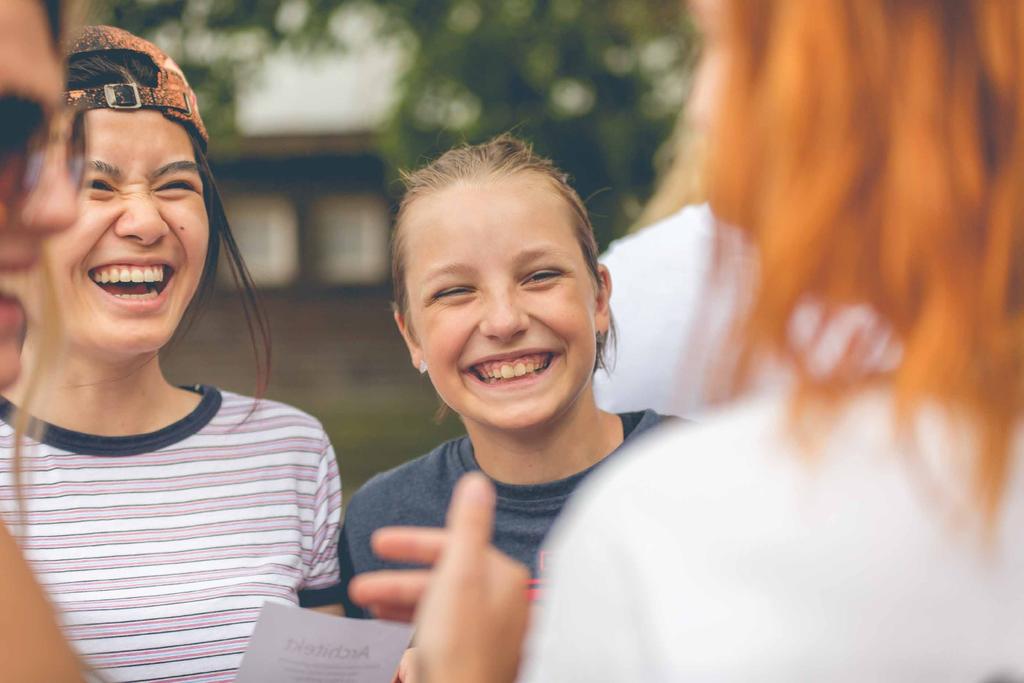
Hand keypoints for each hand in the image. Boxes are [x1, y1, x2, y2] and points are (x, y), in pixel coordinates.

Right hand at [350, 473, 529, 682]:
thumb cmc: (459, 646)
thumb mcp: (457, 575)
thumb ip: (467, 525)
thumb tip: (477, 482)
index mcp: (501, 577)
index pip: (452, 545)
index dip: (411, 543)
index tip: (378, 542)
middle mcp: (502, 601)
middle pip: (442, 577)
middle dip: (397, 580)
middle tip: (361, 587)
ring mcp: (490, 630)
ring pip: (438, 604)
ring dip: (400, 602)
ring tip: (368, 606)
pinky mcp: (476, 654)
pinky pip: (441, 629)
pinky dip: (414, 626)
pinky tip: (394, 634)